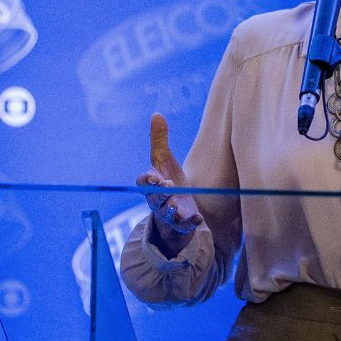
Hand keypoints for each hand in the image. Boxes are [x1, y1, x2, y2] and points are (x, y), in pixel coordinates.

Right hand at [136, 114, 203, 253]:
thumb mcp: (164, 160)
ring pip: (167, 214)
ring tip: (177, 207)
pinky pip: (185, 225)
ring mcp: (170, 213)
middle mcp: (158, 200)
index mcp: (152, 184)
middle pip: (155, 198)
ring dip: (172, 210)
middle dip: (160, 193)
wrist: (178, 207)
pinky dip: (190, 223)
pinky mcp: (183, 223)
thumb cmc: (168, 180)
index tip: (154, 175)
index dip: (147, 179)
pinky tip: (198, 219)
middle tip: (167, 186)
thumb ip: (159, 140)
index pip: (143, 182)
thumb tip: (156, 114)